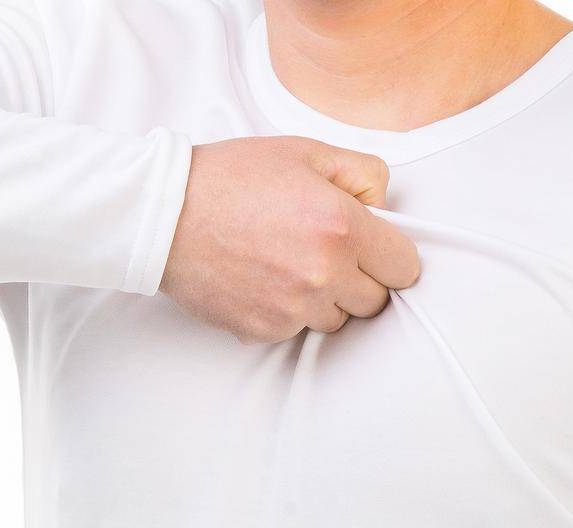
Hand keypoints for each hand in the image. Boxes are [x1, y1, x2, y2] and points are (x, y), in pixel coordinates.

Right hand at [160, 137, 420, 343]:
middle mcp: (323, 273)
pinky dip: (288, 312)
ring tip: (290, 264)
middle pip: (375, 301)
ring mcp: (294, 308)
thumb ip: (361, 174)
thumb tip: (385, 206)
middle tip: (328, 254)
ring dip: (324, 299)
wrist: (167, 215)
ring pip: (336, 320)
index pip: (405, 268)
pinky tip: (264, 280)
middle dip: (360, 280)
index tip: (375, 250)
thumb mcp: (305, 152)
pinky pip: (297, 331)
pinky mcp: (266, 330)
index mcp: (342, 226)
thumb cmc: (232, 178)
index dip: (392, 257)